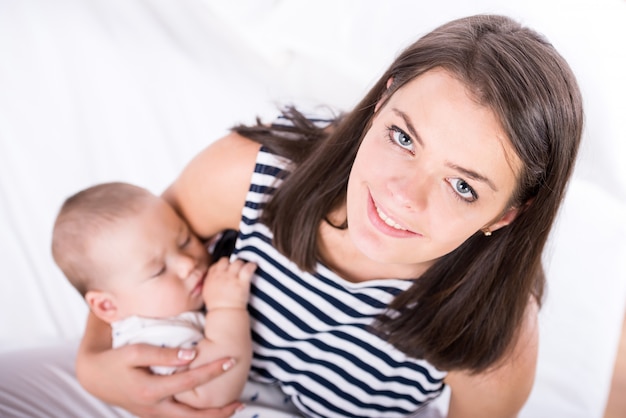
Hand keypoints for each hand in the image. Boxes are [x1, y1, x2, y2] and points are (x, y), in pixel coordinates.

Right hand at [76, 329, 242, 416]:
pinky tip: (212, 410)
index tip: (231, 361)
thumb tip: (191, 355)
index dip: (212, 371)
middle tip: (242, 403)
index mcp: (151, 391)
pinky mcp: (155, 415)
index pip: (190, 382)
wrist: (95, 376)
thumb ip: (162, 354)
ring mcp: (155, 415)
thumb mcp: (135, 351)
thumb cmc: (116, 360)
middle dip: (220, 412)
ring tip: (234, 408)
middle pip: (194, 417)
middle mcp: (155, 409)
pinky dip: (198, 417)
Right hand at [203, 257, 254, 309]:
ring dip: (242, 265)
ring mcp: (232, 277)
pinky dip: (252, 265)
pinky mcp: (242, 281)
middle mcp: (221, 275)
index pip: (216, 265)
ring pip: (237, 262)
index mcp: (212, 277)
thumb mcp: (207, 293)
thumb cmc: (216, 306)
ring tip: (245, 268)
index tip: (226, 269)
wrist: (224, 313)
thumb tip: (212, 278)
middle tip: (236, 269)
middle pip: (226, 261)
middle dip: (231, 263)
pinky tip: (254, 266)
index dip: (222, 266)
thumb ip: (209, 283)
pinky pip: (248, 268)